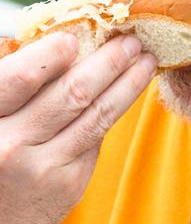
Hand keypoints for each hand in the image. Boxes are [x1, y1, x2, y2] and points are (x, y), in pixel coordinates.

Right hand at [0, 32, 155, 223]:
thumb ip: (19, 83)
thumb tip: (66, 43)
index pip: (22, 78)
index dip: (52, 54)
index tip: (76, 38)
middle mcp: (11, 145)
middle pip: (72, 93)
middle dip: (109, 62)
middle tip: (131, 41)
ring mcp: (43, 168)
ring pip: (97, 116)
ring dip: (128, 84)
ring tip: (145, 62)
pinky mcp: (68, 185)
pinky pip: (96, 139)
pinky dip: (111, 112)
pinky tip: (125, 92)